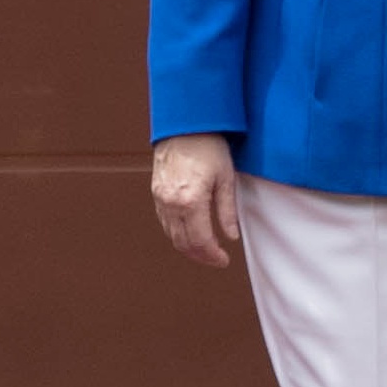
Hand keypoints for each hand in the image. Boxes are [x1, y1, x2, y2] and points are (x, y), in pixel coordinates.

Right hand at [151, 133, 240, 266]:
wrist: (184, 126)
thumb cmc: (209, 147)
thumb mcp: (226, 179)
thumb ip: (227, 210)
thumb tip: (231, 236)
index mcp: (191, 201)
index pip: (201, 241)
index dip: (212, 256)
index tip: (224, 260)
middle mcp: (172, 203)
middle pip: (183, 243)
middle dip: (200, 256)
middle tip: (216, 259)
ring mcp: (161, 199)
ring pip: (172, 235)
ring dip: (188, 247)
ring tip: (205, 249)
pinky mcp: (156, 193)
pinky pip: (165, 222)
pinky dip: (177, 233)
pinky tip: (190, 233)